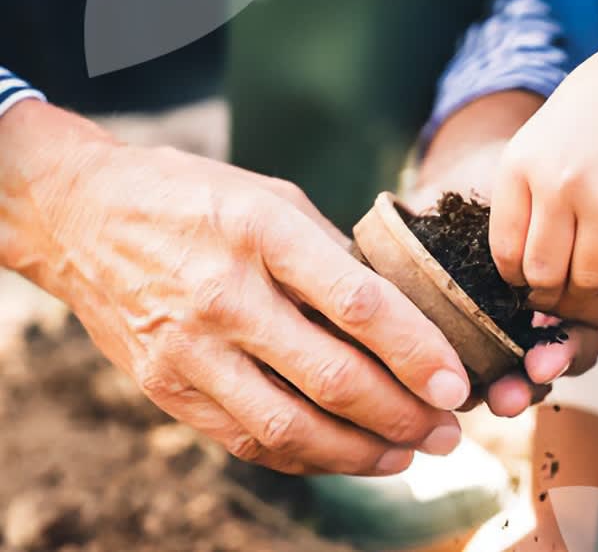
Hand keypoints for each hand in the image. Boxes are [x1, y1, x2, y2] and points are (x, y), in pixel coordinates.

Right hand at [1, 102, 472, 475]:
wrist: (81, 215)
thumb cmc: (192, 197)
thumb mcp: (271, 197)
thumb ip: (330, 255)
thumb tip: (395, 312)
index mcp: (262, 232)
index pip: (358, 304)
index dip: (417, 351)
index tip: (458, 384)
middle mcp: (224, 294)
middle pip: (332, 377)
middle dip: (404, 415)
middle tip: (447, 431)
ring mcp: (189, 348)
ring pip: (290, 426)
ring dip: (360, 452)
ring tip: (407, 455)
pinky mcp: (165, 386)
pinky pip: (246, 439)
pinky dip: (304, 456)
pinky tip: (343, 455)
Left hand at [489, 40, 597, 315]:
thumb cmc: (587, 121)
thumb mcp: (534, 147)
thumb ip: (520, 202)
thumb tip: (516, 272)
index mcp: (518, 169)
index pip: (504, 252)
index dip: (515, 278)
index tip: (526, 280)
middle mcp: (555, 184)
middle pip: (543, 273)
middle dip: (548, 294)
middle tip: (557, 292)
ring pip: (585, 278)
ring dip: (586, 290)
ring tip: (587, 281)